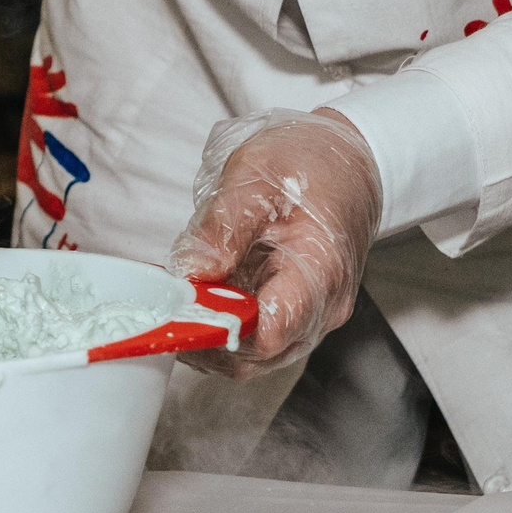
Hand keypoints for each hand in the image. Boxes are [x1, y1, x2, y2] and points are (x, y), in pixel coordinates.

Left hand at [168, 109, 381, 380]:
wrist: (347, 157)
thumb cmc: (311, 162)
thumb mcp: (257, 175)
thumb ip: (223, 226)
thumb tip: (192, 271)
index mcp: (320, 273)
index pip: (270, 333)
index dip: (219, 332)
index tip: (180, 309)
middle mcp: (322, 307)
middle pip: (256, 355)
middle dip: (205, 338)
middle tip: (165, 307)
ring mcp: (311, 314)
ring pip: (253, 354)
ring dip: (209, 335)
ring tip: (176, 299)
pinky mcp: (296, 311)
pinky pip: (255, 336)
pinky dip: (221, 325)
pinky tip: (197, 297)